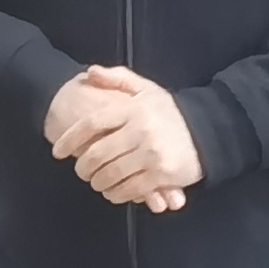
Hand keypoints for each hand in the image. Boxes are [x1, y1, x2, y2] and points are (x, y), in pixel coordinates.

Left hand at [51, 64, 198, 209]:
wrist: (210, 132)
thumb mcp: (147, 90)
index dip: (71, 139)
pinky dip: (116, 194)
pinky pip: (129, 189)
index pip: (92, 124)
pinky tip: (113, 192)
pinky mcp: (162, 174)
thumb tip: (90, 72)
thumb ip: (118, 78)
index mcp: (133, 109)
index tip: (58, 151)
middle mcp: (140, 130)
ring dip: (98, 182)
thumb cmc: (172, 113)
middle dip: (83, 167)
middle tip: (81, 171)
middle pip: (97, 154)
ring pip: (110, 175)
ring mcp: (151, 154)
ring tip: (97, 182)